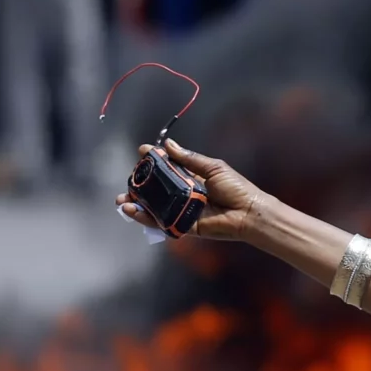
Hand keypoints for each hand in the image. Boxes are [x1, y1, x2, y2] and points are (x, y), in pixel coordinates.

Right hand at [115, 139, 273, 242]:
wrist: (248, 212)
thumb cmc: (236, 188)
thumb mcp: (213, 167)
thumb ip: (190, 159)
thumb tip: (168, 144)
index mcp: (192, 179)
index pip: (167, 169)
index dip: (154, 161)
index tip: (142, 152)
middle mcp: (184, 194)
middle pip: (156, 190)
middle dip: (139, 185)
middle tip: (128, 180)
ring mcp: (182, 210)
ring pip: (154, 207)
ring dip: (136, 203)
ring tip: (122, 199)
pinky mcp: (182, 225)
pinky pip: (161, 222)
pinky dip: (145, 218)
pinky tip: (132, 211)